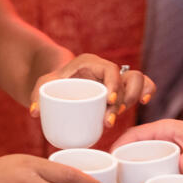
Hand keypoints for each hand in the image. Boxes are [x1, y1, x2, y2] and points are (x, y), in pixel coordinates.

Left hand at [29, 54, 155, 127]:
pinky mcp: (121, 87)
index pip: (109, 70)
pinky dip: (147, 91)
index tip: (109, 101)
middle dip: (124, 99)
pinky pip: (142, 85)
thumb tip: (34, 112)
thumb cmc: (53, 82)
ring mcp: (116, 78)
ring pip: (138, 80)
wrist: (60, 81)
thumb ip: (36, 96)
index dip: (113, 84)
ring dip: (135, 97)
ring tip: (119, 115)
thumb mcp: (43, 85)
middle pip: (128, 77)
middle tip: (110, 118)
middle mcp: (107, 68)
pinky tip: (144, 102)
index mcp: (90, 63)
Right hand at [110, 119, 182, 182]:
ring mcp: (163, 158)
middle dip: (120, 163)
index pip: (135, 135)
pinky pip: (151, 176)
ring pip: (140, 165)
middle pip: (133, 151)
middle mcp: (160, 143)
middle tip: (112, 177)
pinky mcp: (168, 170)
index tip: (111, 157)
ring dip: (130, 175)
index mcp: (163, 131)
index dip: (120, 145)